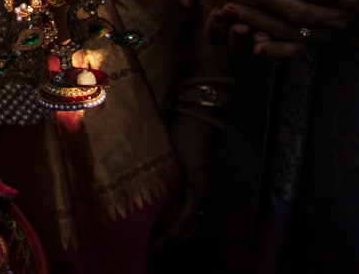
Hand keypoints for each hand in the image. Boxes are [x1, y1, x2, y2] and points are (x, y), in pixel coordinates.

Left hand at [153, 110, 218, 244]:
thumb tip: (162, 217)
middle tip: (153, 243)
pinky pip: (191, 203)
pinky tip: (166, 215)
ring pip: (192, 215)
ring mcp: (205, 185)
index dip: (170, 236)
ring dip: (176, 226)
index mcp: (200, 188)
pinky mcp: (200, 178)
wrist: (200, 112)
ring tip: (157, 233)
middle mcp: (206, 190)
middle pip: (191, 223)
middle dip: (173, 236)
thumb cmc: (185, 133)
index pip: (185, 221)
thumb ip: (169, 190)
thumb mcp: (173, 162)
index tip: (155, 245)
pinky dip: (179, 213)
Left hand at [200, 0, 358, 58]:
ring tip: (230, 10)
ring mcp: (320, 35)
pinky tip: (253, 47)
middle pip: (296, 12)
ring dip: (258, 23)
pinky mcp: (310, 44)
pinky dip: (274, 51)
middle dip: (267, 0)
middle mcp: (331, 20)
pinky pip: (291, 50)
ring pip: (287, 32)